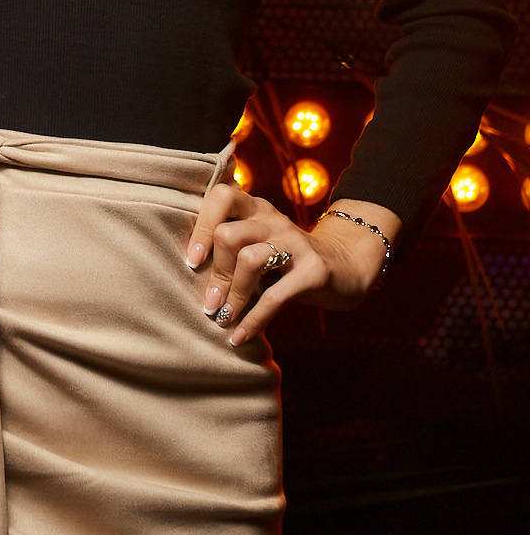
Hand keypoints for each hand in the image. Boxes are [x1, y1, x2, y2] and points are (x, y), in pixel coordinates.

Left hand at [185, 182, 397, 346]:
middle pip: (229, 235)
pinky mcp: (313, 270)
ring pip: (249, 260)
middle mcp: (274, 219)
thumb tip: (188, 278)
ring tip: (222, 319)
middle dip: (215, 274)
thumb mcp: (259, 247)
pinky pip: (275, 296)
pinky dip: (254, 320)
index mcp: (256, 209)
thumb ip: (230, 252)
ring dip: (232, 296)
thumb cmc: (288, 262)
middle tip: (208, 304)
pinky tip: (240, 337)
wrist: (346, 268)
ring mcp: (296, 242)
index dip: (201, 227)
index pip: (222, 197)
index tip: (192, 261)